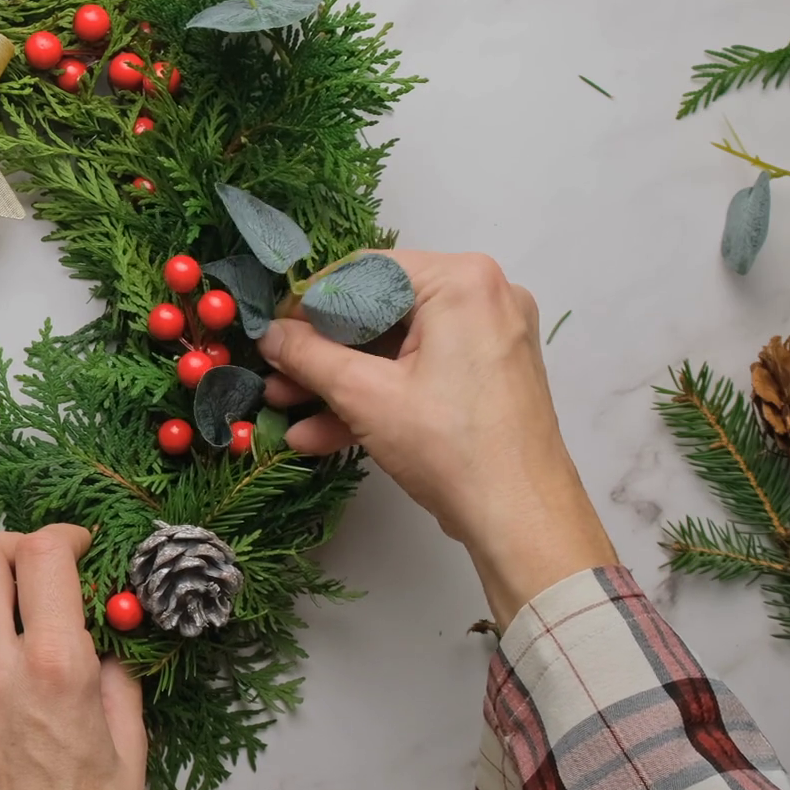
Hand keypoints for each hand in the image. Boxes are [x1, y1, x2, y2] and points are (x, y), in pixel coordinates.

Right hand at [257, 251, 615, 626]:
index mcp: (461, 281)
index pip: (364, 270)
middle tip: (274, 374)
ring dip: (339, 380)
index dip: (308, 303)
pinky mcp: (486, 375)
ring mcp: (488, 337)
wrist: (521, 519)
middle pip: (378, 311)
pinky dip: (377, 395)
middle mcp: (483, 296)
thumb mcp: (364, 395)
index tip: (271, 333)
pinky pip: (418, 371)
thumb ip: (307, 355)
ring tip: (285, 407)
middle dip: (320, 351)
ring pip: (394, 348)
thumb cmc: (450, 447)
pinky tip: (321, 432)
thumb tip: (267, 334)